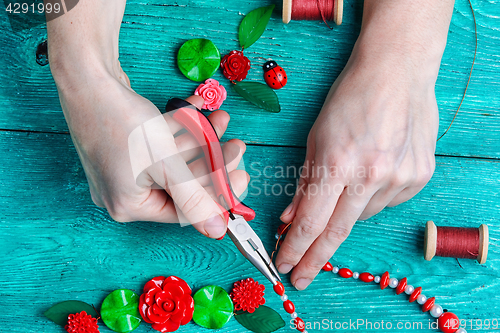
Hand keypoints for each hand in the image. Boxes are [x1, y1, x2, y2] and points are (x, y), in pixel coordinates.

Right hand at [54, 67, 247, 238]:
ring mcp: (124, 167)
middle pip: (182, 182)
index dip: (217, 193)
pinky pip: (162, 143)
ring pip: (174, 159)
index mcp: (129, 205)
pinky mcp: (126, 145)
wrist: (87, 77)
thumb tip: (216, 230)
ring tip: (221, 120)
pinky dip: (181, 128)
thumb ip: (194, 198)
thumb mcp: (165, 165)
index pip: (185, 210)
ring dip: (201, 139)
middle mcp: (125, 190)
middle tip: (236, 146)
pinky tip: (199, 109)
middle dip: (212, 159)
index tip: (241, 176)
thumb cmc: (120, 122)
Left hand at [275, 40, 439, 289]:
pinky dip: (370, 198)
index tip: (284, 267)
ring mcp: (399, 178)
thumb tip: (291, 218)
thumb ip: (305, 182)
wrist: (396, 73)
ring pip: (361, 217)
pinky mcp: (418, 177)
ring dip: (344, 213)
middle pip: (336, 232)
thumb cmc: (349, 99)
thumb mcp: (316, 137)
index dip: (295, 248)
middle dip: (314, 259)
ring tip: (347, 183)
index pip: (311, 221)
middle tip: (301, 277)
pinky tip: (370, 175)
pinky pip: (386, 203)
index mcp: (337, 162)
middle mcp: (371, 175)